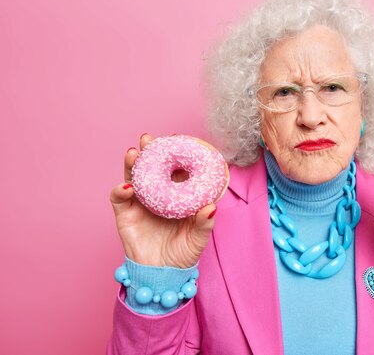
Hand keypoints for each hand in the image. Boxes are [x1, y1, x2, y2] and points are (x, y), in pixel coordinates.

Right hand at [109, 133, 217, 267]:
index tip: (177, 140)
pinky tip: (126, 186)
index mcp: (178, 194)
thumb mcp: (198, 239)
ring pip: (134, 176)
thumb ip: (204, 224)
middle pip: (153, 167)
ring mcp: (140, 202)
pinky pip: (120, 198)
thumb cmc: (183, 254)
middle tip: (149, 139)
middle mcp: (158, 193)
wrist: (161, 276)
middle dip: (150, 150)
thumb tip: (212, 207)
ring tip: (135, 153)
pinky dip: (120, 190)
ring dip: (133, 163)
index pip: (177, 168)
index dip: (176, 153)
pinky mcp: (125, 214)